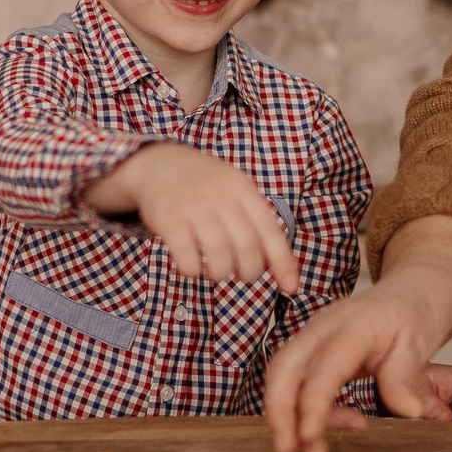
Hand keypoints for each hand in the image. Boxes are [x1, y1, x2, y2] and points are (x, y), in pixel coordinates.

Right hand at [86, 143, 299, 293]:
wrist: (160, 164)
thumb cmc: (207, 187)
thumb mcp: (237, 193)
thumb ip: (260, 226)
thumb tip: (289, 270)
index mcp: (243, 189)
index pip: (270, 232)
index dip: (283, 264)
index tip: (291, 288)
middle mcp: (220, 196)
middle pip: (247, 247)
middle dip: (249, 272)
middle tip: (241, 274)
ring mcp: (193, 206)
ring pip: (219, 255)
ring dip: (221, 273)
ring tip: (216, 271)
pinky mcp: (168, 219)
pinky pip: (187, 257)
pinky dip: (193, 271)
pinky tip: (192, 266)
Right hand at [262, 214, 451, 451]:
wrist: (411, 293)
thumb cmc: (414, 316)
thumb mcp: (418, 346)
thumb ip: (406, 378)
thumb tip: (408, 412)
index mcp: (354, 325)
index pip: (324, 367)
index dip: (312, 404)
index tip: (310, 437)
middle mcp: (324, 328)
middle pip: (284, 367)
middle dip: (278, 411)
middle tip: (287, 450)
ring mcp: (314, 337)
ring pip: (282, 376)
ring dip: (287, 415)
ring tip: (313, 450)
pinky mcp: (313, 350)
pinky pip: (294, 380)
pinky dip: (302, 408)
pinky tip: (328, 426)